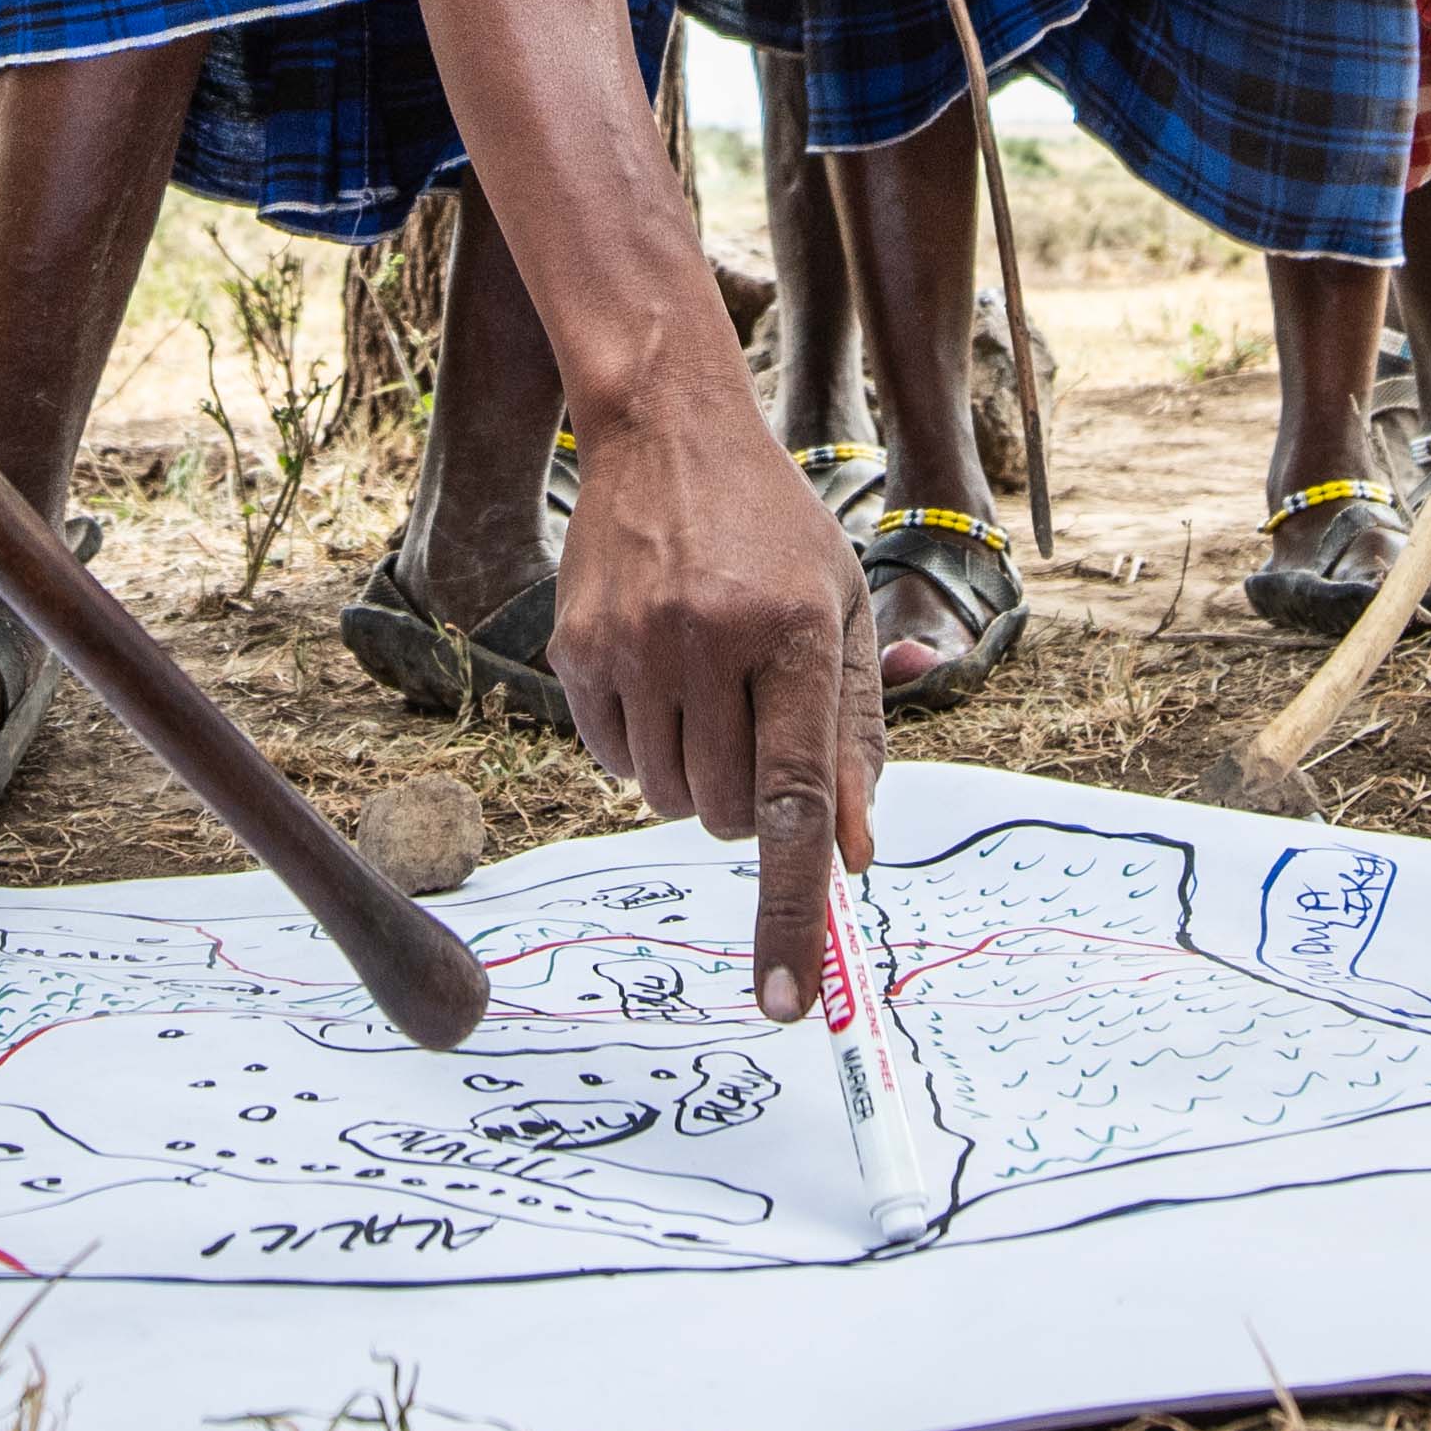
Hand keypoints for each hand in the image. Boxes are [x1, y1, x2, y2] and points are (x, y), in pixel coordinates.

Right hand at [548, 384, 887, 1020]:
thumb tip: (853, 858)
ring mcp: (634, 644)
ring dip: (696, 778)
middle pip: (731, 813)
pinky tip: (659, 679)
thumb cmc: (774, 531)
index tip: (790, 1000)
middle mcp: (712, 639)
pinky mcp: (576, 649)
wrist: (666, 431)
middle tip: (756, 724)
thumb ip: (854, 736)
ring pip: (669, 799)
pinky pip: (612, 764)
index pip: (797, 801)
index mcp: (798, 631)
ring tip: (710, 692)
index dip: (796, 910)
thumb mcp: (840, 614)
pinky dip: (642, 750)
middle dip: (752, 800)